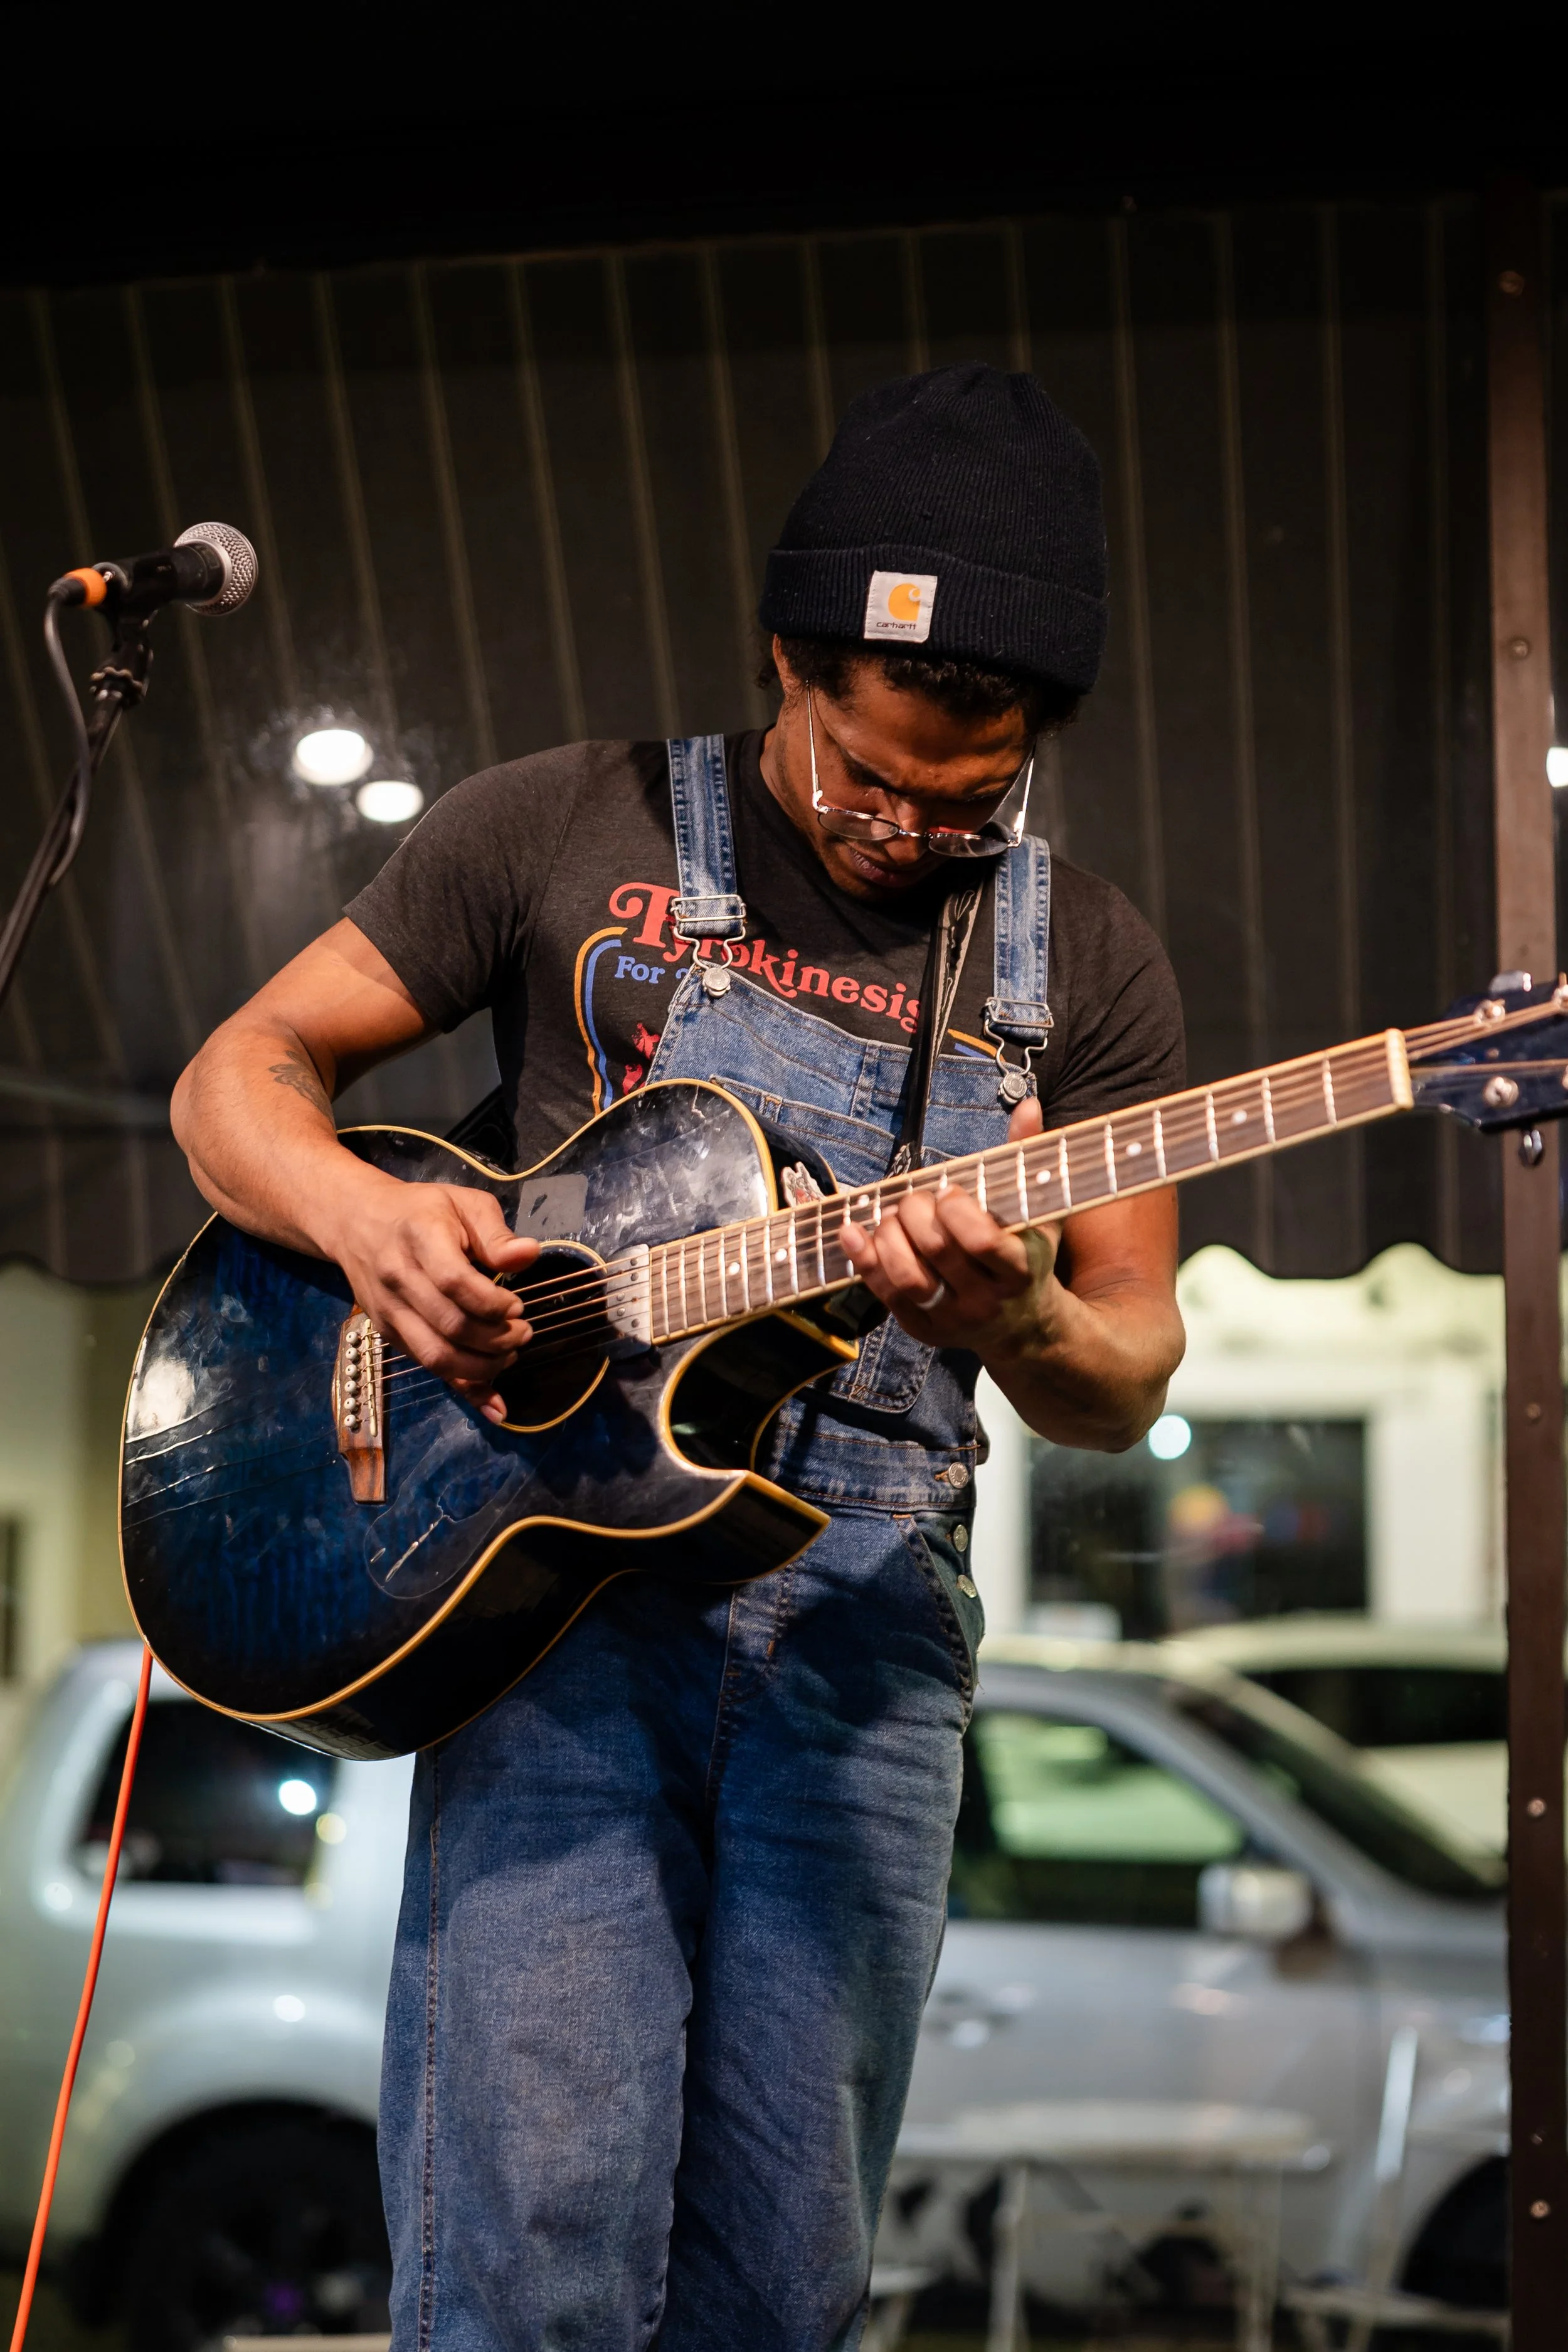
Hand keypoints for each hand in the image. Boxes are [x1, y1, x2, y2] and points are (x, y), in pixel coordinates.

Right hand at [323, 1177, 539, 1421]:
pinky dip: (462, 1387)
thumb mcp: (464, 1204)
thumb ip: (496, 1234)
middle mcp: (398, 1278)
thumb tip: (529, 1255)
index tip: (518, 1306)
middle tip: (523, 1333)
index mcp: (420, 1238)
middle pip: (450, 1325)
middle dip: (496, 1339)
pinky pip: (426, 1367)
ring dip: (481, 1367)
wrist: (356, 1222)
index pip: (455, 1282)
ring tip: (509, 1355)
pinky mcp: (387, 1333)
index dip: (493, 1303)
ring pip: (436, 1356)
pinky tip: (492, 1398)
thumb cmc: (421, 1211)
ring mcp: (388, 1311)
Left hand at [839, 1096, 1061, 1360]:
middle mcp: (986, 1300)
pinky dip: (863, 1259)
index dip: (956, 1210)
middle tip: (916, 1199)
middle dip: (915, 1211)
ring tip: (893, 1215)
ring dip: (888, 1234)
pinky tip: (853, 1232)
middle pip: (936, 1249)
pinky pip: (885, 1293)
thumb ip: (1026, 1159)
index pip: (981, 1241)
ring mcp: (952, 1318)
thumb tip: (1028, 1106)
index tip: (949, 1193)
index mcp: (1018, 1269)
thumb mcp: (1038, 1212)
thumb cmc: (1027, 1258)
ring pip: (906, 1275)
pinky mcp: (923, 1329)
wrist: (1024, 1326)